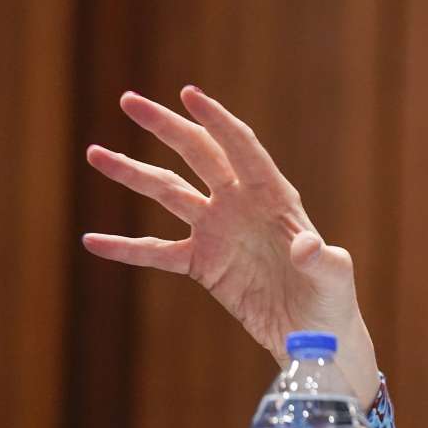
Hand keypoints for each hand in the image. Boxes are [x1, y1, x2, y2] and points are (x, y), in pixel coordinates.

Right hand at [83, 86, 379, 408]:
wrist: (315, 333)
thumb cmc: (332, 299)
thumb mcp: (334, 277)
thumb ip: (321, 259)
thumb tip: (306, 247)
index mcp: (275, 197)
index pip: (242, 148)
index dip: (217, 121)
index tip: (188, 94)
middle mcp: (242, 205)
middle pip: (199, 155)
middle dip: (166, 127)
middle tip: (129, 100)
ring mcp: (219, 232)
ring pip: (169, 193)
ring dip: (133, 173)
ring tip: (96, 153)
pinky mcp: (203, 265)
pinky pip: (157, 253)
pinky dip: (126, 249)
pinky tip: (92, 241)